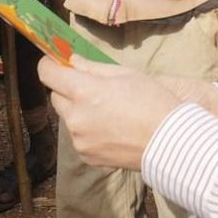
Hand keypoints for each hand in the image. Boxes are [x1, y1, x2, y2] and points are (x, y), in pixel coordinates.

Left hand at [38, 55, 183, 169]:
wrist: (170, 141)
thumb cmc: (153, 101)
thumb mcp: (126, 74)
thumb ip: (93, 68)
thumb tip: (72, 61)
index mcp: (85, 92)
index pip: (48, 74)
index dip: (50, 65)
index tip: (57, 62)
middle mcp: (75, 117)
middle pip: (56, 96)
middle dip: (68, 89)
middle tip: (92, 88)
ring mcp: (79, 140)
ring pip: (68, 118)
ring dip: (79, 111)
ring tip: (108, 112)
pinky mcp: (86, 156)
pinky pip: (78, 137)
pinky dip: (87, 131)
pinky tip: (111, 129)